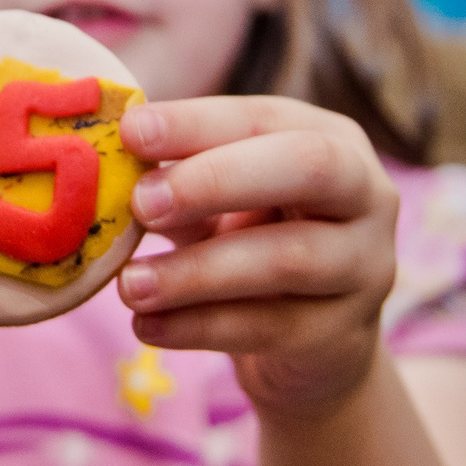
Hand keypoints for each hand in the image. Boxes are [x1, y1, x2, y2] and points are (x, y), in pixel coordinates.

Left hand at [117, 97, 398, 418]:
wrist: (313, 348)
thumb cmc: (254, 246)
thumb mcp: (220, 204)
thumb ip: (177, 177)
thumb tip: (99, 157)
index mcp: (330, 140)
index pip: (265, 117)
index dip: (197, 123)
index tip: (130, 132)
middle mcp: (366, 194)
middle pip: (308, 168)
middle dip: (218, 179)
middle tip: (142, 203)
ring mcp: (366, 266)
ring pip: (288, 258)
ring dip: (198, 271)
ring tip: (129, 285)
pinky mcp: (344, 334)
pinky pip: (269, 328)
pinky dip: (199, 328)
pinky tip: (146, 326)